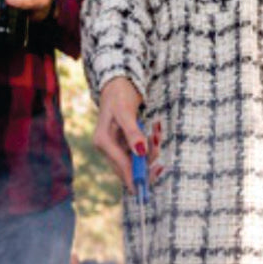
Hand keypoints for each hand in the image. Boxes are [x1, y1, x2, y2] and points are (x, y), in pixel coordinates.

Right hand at [93, 77, 161, 192]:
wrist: (118, 84)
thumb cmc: (118, 95)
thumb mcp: (124, 111)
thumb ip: (132, 132)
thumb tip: (141, 152)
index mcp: (103, 141)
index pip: (121, 166)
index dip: (137, 176)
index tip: (153, 179)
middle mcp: (108, 147)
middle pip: (129, 167)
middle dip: (148, 160)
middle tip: (160, 151)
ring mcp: (116, 146)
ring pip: (138, 160)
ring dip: (152, 149)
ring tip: (157, 131)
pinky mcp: (125, 143)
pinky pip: (141, 151)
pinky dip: (151, 143)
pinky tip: (156, 130)